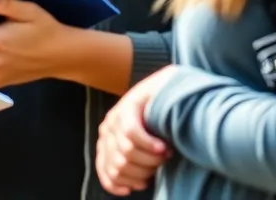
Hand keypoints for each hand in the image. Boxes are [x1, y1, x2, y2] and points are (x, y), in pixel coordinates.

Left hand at [96, 67, 175, 195]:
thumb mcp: (143, 149)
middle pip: (120, 167)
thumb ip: (132, 163)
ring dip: (151, 159)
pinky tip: (164, 147)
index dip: (123, 184)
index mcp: (107, 144)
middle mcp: (107, 131)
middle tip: (160, 164)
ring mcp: (115, 117)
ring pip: (127, 153)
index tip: (141, 184)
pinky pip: (133, 134)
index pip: (107, 174)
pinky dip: (150, 145)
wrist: (169, 88)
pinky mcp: (127, 106)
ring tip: (165, 153)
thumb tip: (128, 187)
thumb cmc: (159, 125)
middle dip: (144, 171)